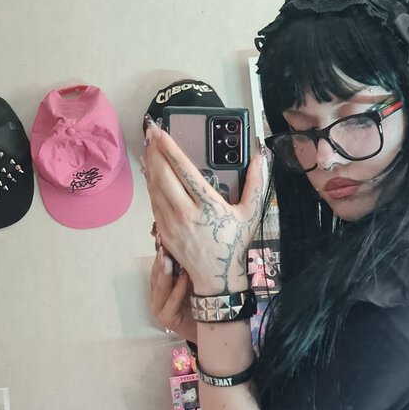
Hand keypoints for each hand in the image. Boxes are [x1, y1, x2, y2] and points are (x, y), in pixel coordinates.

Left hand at [143, 119, 268, 294]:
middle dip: (155, 151)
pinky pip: (153, 201)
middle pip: (163, 175)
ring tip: (148, 147)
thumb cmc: (234, 244)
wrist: (217, 277)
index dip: (170, 148)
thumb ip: (256, 183)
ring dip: (150, 165)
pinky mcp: (163, 230)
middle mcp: (186, 212)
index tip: (160, 132)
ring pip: (154, 187)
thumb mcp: (251, 214)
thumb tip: (260, 156)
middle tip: (151, 133)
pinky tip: (151, 172)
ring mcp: (171, 223)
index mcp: (208, 205)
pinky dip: (150, 184)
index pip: (184, 170)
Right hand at [149, 246, 196, 342]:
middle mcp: (156, 297)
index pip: (158, 267)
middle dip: (160, 260)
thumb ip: (188, 268)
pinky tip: (184, 277)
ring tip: (168, 257)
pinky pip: (171, 301)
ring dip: (166, 272)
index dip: (160, 253)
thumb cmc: (202, 304)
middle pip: (156, 275)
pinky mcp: (166, 319)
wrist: (211, 329)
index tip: (164, 237)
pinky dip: (178, 289)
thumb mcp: (194, 282)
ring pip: (160, 287)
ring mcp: (159, 309)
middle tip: (163, 244)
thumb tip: (192, 244)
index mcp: (160, 287)